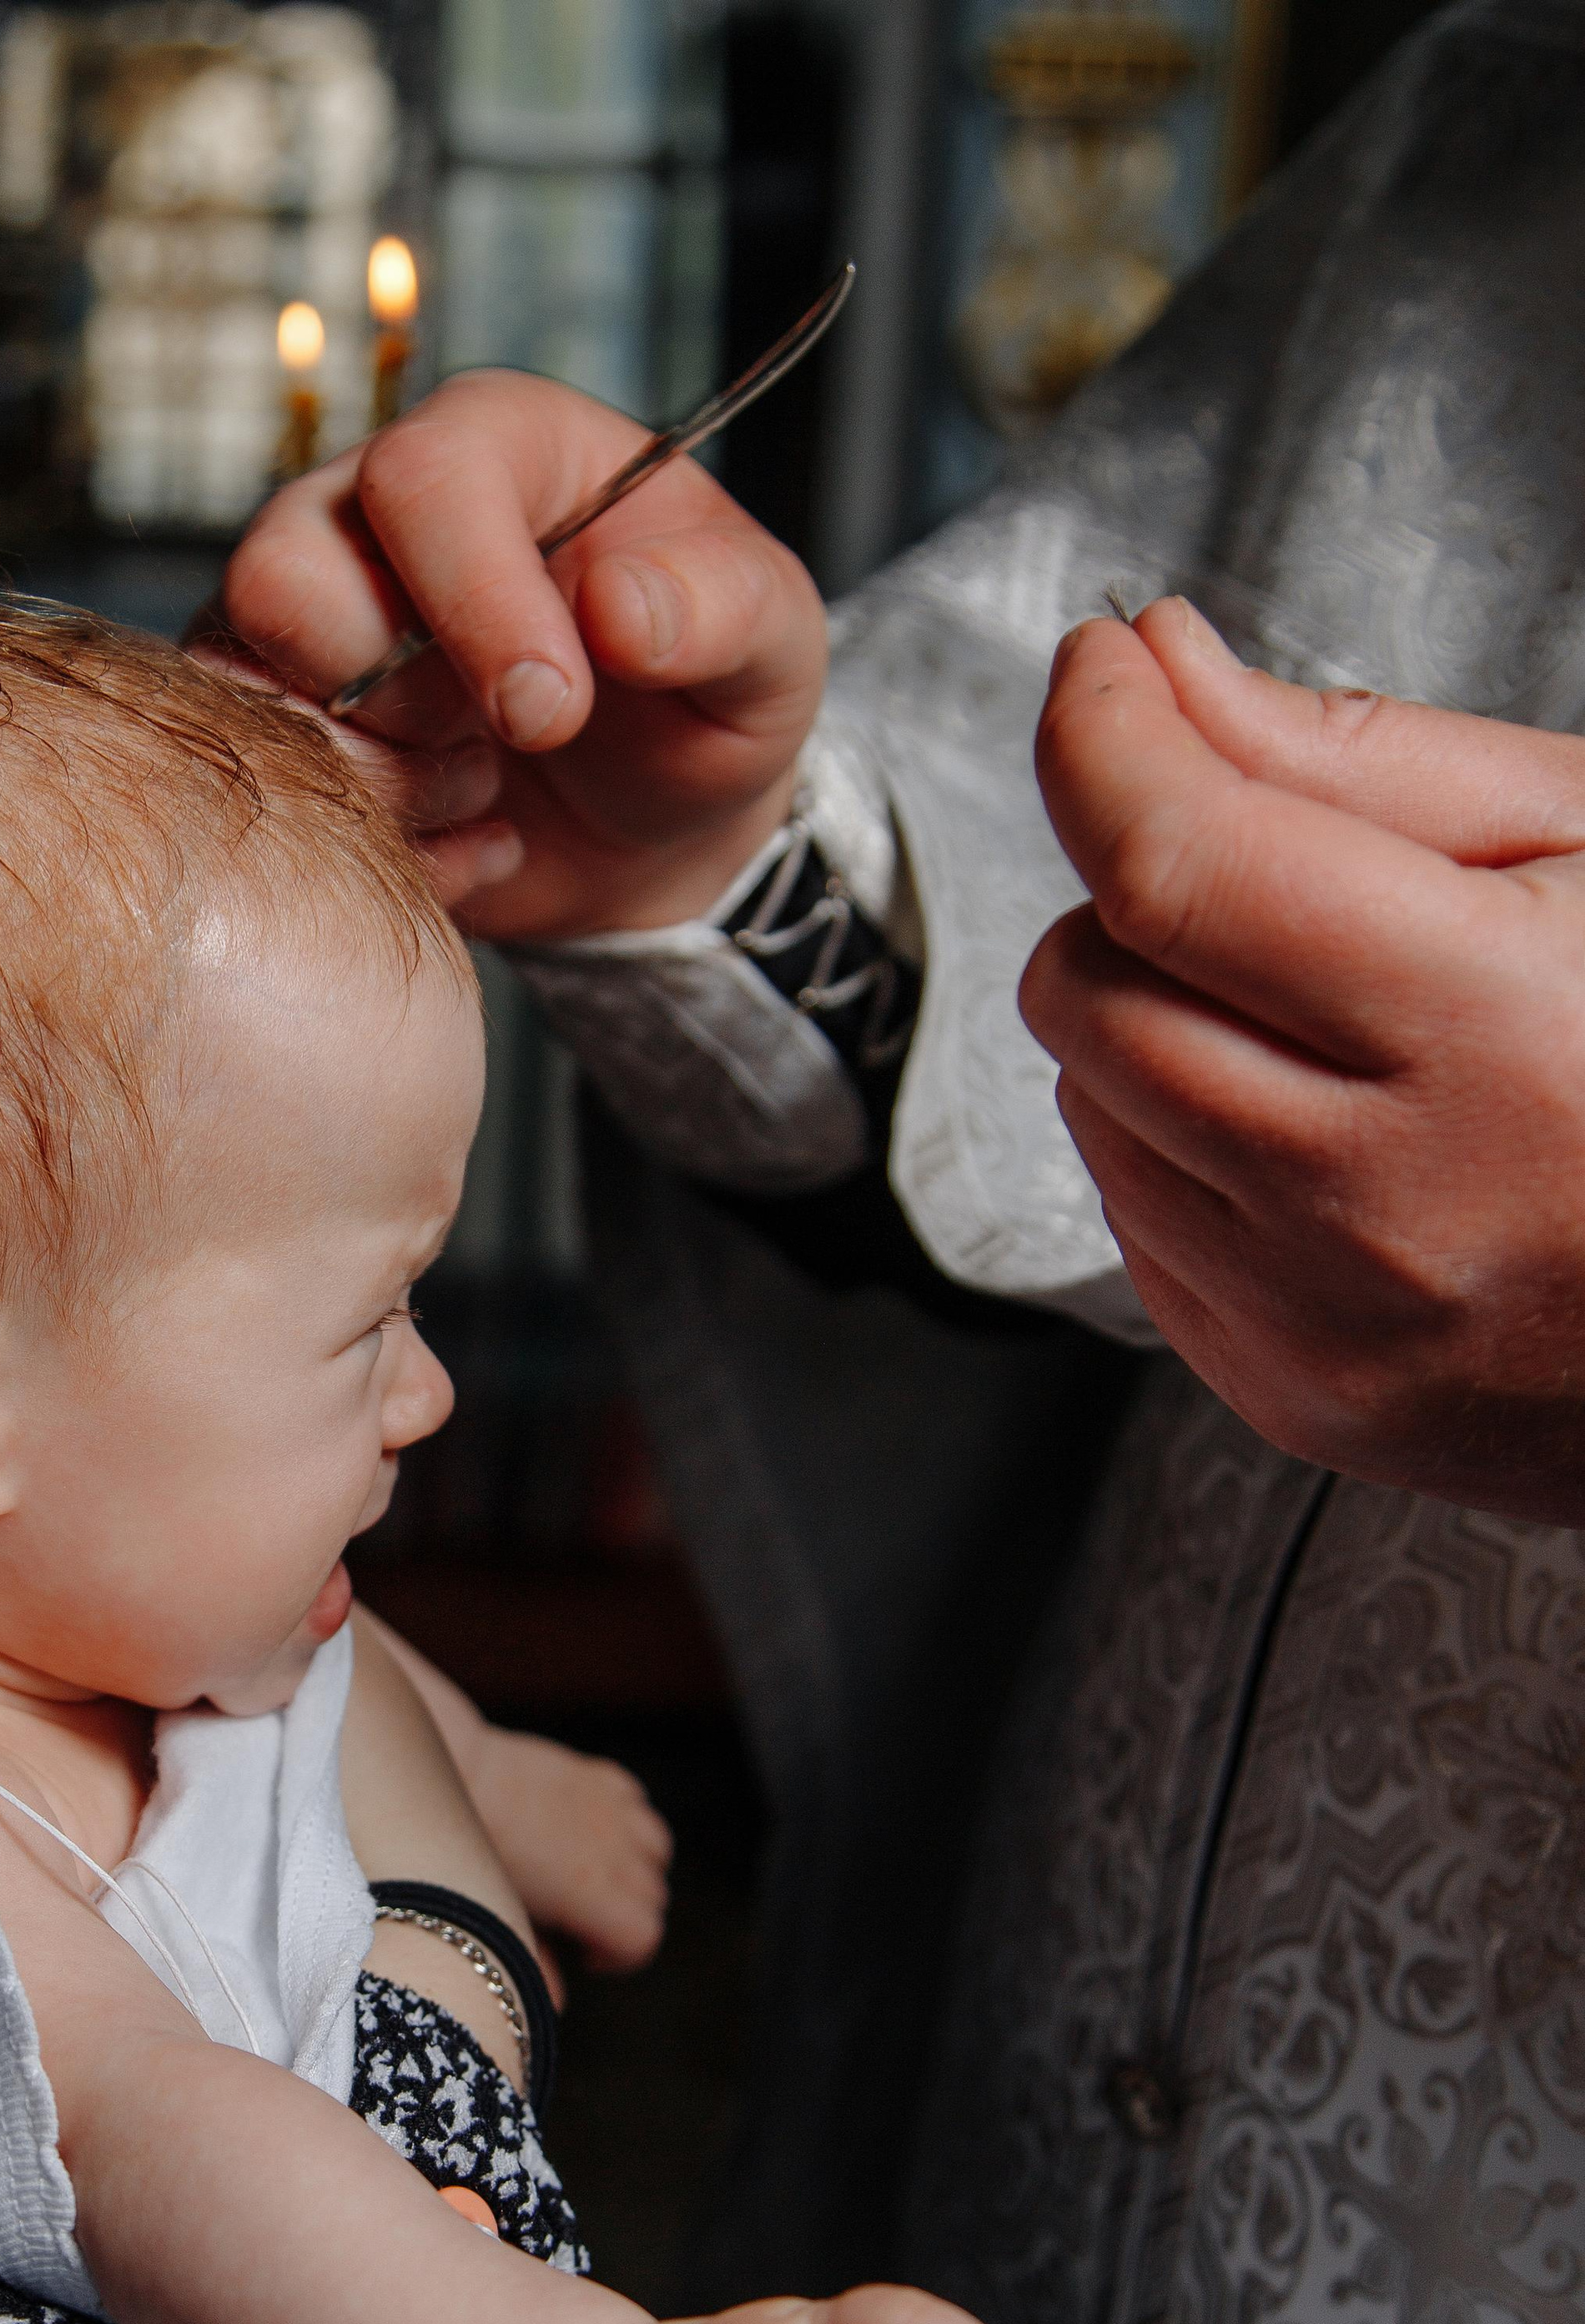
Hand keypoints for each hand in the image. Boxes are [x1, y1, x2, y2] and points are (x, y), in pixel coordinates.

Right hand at [216, 371, 827, 938]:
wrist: (665, 829)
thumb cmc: (709, 700)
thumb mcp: (772, 647)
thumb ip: (723, 608)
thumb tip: (619, 606)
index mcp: (501, 446)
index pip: (421, 477)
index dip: (473, 600)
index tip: (553, 709)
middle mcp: (376, 516)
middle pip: (285, 577)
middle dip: (406, 702)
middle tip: (517, 740)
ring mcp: (315, 629)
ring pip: (255, 693)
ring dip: (389, 782)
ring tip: (491, 786)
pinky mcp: (291, 731)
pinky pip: (275, 795)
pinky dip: (389, 850)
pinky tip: (473, 841)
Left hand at [355, 1607, 669, 1973]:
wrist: (450, 1766)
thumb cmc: (466, 1848)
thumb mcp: (496, 1913)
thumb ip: (532, 1965)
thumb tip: (553, 2008)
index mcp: (591, 1891)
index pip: (643, 1938)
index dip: (616, 1956)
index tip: (579, 1954)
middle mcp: (614, 1848)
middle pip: (652, 1901)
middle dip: (621, 1919)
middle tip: (570, 1922)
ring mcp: (612, 1807)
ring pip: (656, 1854)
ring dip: (633, 1872)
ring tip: (585, 1879)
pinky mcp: (601, 1775)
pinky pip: (638, 1808)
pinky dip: (625, 1826)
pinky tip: (584, 1834)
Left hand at [1024, 596, 1584, 1517]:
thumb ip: (1356, 756)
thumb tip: (1166, 674)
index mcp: (1486, 1028)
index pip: (1174, 865)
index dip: (1101, 742)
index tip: (1101, 674)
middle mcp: (1385, 1200)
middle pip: (1096, 990)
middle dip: (1136, 892)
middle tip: (1254, 867)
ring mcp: (1326, 1321)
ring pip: (1090, 1109)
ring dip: (1153, 1026)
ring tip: (1319, 1016)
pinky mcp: (1289, 1395)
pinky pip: (1133, 1229)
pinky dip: (1180, 1151)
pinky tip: (1317, 1131)